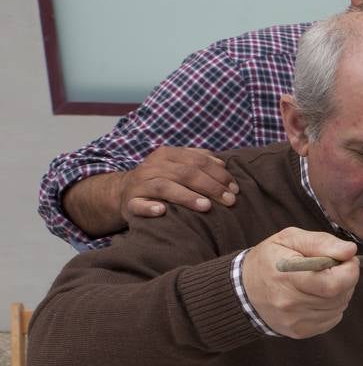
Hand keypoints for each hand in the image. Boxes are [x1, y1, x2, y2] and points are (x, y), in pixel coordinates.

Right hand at [121, 146, 238, 220]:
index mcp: (167, 155)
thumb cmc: (161, 179)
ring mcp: (141, 184)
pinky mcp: (131, 202)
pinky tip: (162, 211)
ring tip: (206, 206)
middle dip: (211, 187)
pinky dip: (150, 207)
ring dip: (186, 197)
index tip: (235, 188)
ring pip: (164, 187)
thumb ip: (198, 160)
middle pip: (185, 174)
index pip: (197, 161)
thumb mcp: (177, 165)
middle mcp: (153, 166)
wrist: (124, 191)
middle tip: (230, 200)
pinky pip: (139, 205)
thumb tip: (222, 163)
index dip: (218, 174)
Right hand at [240, 228, 358, 338]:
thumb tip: (350, 251)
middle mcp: (289, 303)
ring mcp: (294, 320)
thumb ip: (321, 242)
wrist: (243, 290)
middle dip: (346, 279)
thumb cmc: (269, 259)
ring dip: (340, 292)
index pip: (333, 284)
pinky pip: (332, 319)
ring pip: (338, 307)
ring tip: (322, 280)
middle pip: (339, 295)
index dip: (349, 271)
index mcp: (286, 275)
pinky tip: (317, 296)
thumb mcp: (290, 239)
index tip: (346, 260)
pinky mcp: (299, 331)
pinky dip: (332, 306)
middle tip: (334, 268)